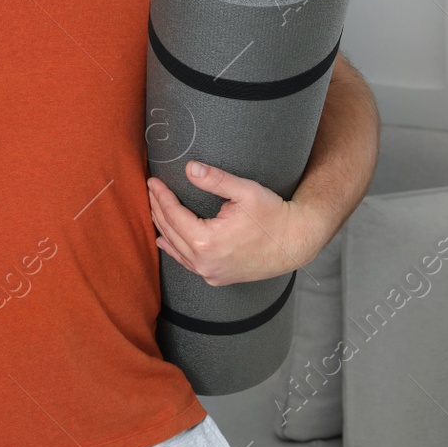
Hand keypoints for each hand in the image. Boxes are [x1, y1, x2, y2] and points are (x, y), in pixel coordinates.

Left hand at [146, 162, 321, 286]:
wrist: (296, 242)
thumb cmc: (274, 215)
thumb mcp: (245, 191)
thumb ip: (215, 179)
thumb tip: (190, 168)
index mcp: (207, 242)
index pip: (173, 215)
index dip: (161, 195)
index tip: (153, 181)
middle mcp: (205, 263)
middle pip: (170, 231)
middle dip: (158, 208)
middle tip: (151, 189)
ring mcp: (211, 274)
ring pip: (176, 249)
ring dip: (163, 227)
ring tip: (154, 208)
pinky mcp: (218, 278)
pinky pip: (188, 263)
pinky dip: (174, 250)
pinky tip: (164, 241)